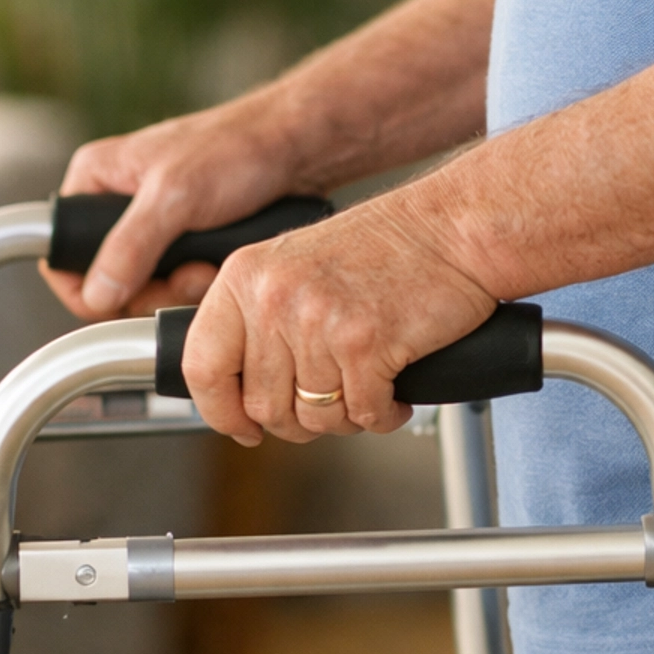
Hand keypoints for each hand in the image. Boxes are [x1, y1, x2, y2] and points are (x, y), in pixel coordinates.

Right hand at [41, 88, 302, 320]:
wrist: (297, 147)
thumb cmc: (237, 149)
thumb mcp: (177, 196)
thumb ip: (131, 246)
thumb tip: (97, 295)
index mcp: (97, 177)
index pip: (60, 253)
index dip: (87, 289)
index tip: (123, 301)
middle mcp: (117, 200)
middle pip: (106, 281)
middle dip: (147, 292)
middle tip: (186, 277)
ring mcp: (151, 221)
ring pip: (143, 287)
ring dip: (176, 291)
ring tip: (207, 270)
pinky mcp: (182, 238)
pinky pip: (174, 281)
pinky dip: (195, 285)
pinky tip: (216, 270)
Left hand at [182, 193, 495, 444]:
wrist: (452, 226)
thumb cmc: (385, 249)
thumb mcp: (295, 267)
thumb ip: (260, 321)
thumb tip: (240, 399)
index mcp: (246, 276)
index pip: (201, 365)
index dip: (221, 411)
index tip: (242, 427)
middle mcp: (274, 297)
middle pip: (263, 406)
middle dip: (301, 419)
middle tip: (334, 399)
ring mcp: (319, 321)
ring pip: (314, 418)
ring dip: (347, 416)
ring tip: (369, 385)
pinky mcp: (366, 343)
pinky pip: (364, 415)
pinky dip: (384, 414)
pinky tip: (396, 389)